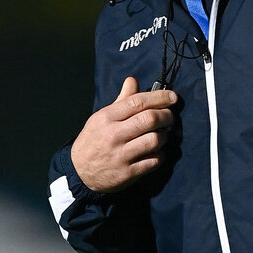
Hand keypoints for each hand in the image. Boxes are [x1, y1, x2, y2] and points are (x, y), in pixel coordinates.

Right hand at [71, 77, 178, 192]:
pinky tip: (158, 151)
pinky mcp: (127, 173)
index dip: (159, 97)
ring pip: (155, 140)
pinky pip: (154, 161)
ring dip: (165, 136)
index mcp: (106, 117)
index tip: (172, 97)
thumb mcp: (101, 117)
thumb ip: (121, 100)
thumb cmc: (93, 140)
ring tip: (164, 134)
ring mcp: (121, 155)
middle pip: (149, 119)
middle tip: (170, 117)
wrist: (79, 171)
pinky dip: (161, 154)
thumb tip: (133, 80)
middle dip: (166, 116)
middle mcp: (113, 135)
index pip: (138, 102)